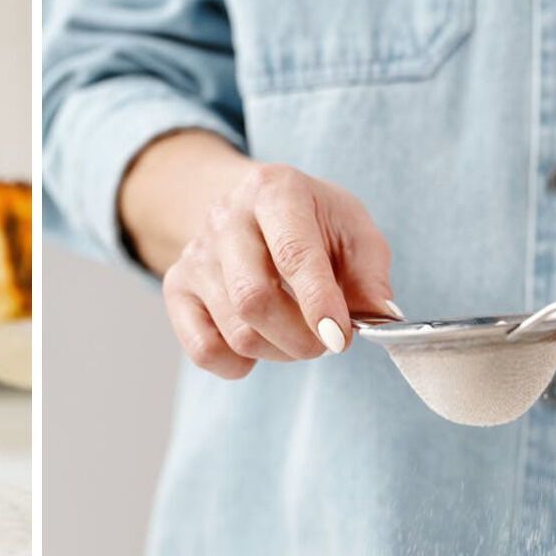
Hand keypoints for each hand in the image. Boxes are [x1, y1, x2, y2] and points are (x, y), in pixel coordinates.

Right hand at [160, 163, 399, 378]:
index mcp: (274, 190)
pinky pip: (203, 349)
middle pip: (253, 299)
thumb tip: (378, 319)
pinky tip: (259, 344)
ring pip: (236, 331)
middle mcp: (225, 217)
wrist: (249, 209)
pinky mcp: (176, 288)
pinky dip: (238, 364)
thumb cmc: (310, 223)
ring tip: (296, 336)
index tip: (340, 339)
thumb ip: (370, 276)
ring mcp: (195, 254)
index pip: (292, 253)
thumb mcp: (352, 232)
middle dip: (301, 338)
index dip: (318, 302)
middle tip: (326, 342)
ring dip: (279, 352)